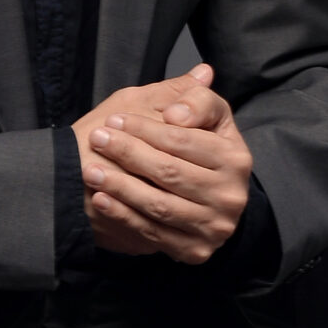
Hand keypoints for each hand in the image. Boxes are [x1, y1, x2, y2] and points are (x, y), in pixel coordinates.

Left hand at [71, 63, 252, 264]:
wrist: (205, 200)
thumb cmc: (196, 147)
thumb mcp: (203, 115)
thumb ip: (197, 96)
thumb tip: (200, 76)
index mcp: (236, 158)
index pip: (183, 140)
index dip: (146, 128)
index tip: (114, 120)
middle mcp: (231, 196)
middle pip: (169, 172)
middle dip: (128, 153)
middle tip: (97, 139)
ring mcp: (214, 227)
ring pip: (159, 205)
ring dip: (120, 187)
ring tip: (91, 170)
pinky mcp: (196, 251)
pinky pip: (153, 233)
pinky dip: (123, 216)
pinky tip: (101, 199)